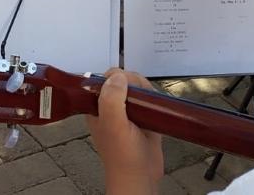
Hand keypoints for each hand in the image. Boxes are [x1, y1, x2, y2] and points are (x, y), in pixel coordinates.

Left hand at [86, 69, 163, 194]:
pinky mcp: (143, 117)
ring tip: (149, 105)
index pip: (104, 79)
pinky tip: (156, 107)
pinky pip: (148, 99)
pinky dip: (154, 99)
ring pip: (137, 88)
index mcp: (97, 106)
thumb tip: (118, 76)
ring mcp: (128, 112)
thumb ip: (111, 99)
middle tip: (140, 98)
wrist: (141, 177)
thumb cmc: (122, 156)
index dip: (117, 77)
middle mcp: (110, 106)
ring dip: (146, 91)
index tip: (128, 86)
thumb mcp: (112, 124)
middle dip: (135, 83)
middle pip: (123, 80)